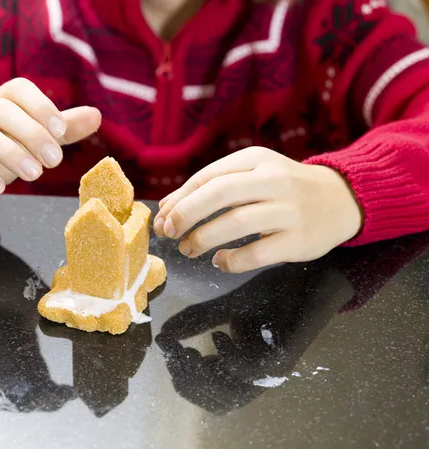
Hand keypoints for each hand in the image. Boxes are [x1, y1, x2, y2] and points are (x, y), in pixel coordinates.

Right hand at [0, 78, 101, 207]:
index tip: (61, 132)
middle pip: (0, 109)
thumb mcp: (30, 143)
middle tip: (54, 161)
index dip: (41, 106)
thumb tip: (96, 116)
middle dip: (31, 133)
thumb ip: (61, 131)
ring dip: (9, 152)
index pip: (17, 89)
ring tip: (33, 175)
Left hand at [153, 147, 362, 272]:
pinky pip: (257, 253)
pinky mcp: (299, 240)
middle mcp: (274, 180)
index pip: (208, 177)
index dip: (180, 199)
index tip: (162, 217)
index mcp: (256, 159)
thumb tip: (166, 207)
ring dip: (203, 238)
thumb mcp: (252, 175)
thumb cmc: (284, 188)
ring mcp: (289, 210)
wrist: (341, 199)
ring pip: (236, 223)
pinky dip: (231, 260)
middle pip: (219, 193)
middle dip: (186, 214)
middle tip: (168, 232)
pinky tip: (219, 261)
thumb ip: (212, 186)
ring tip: (187, 249)